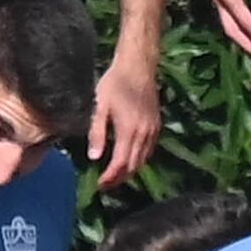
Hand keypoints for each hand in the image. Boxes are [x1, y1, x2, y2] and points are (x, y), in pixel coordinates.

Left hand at [89, 49, 164, 185]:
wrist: (138, 66)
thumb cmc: (115, 83)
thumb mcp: (99, 106)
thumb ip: (97, 132)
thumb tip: (93, 157)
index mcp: (129, 130)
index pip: (120, 164)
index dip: (110, 178)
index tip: (99, 185)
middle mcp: (144, 134)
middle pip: (133, 167)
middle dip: (119, 179)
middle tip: (105, 185)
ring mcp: (153, 131)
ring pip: (143, 161)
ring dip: (129, 172)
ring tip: (114, 176)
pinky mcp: (157, 126)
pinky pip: (149, 151)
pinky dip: (138, 160)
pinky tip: (127, 159)